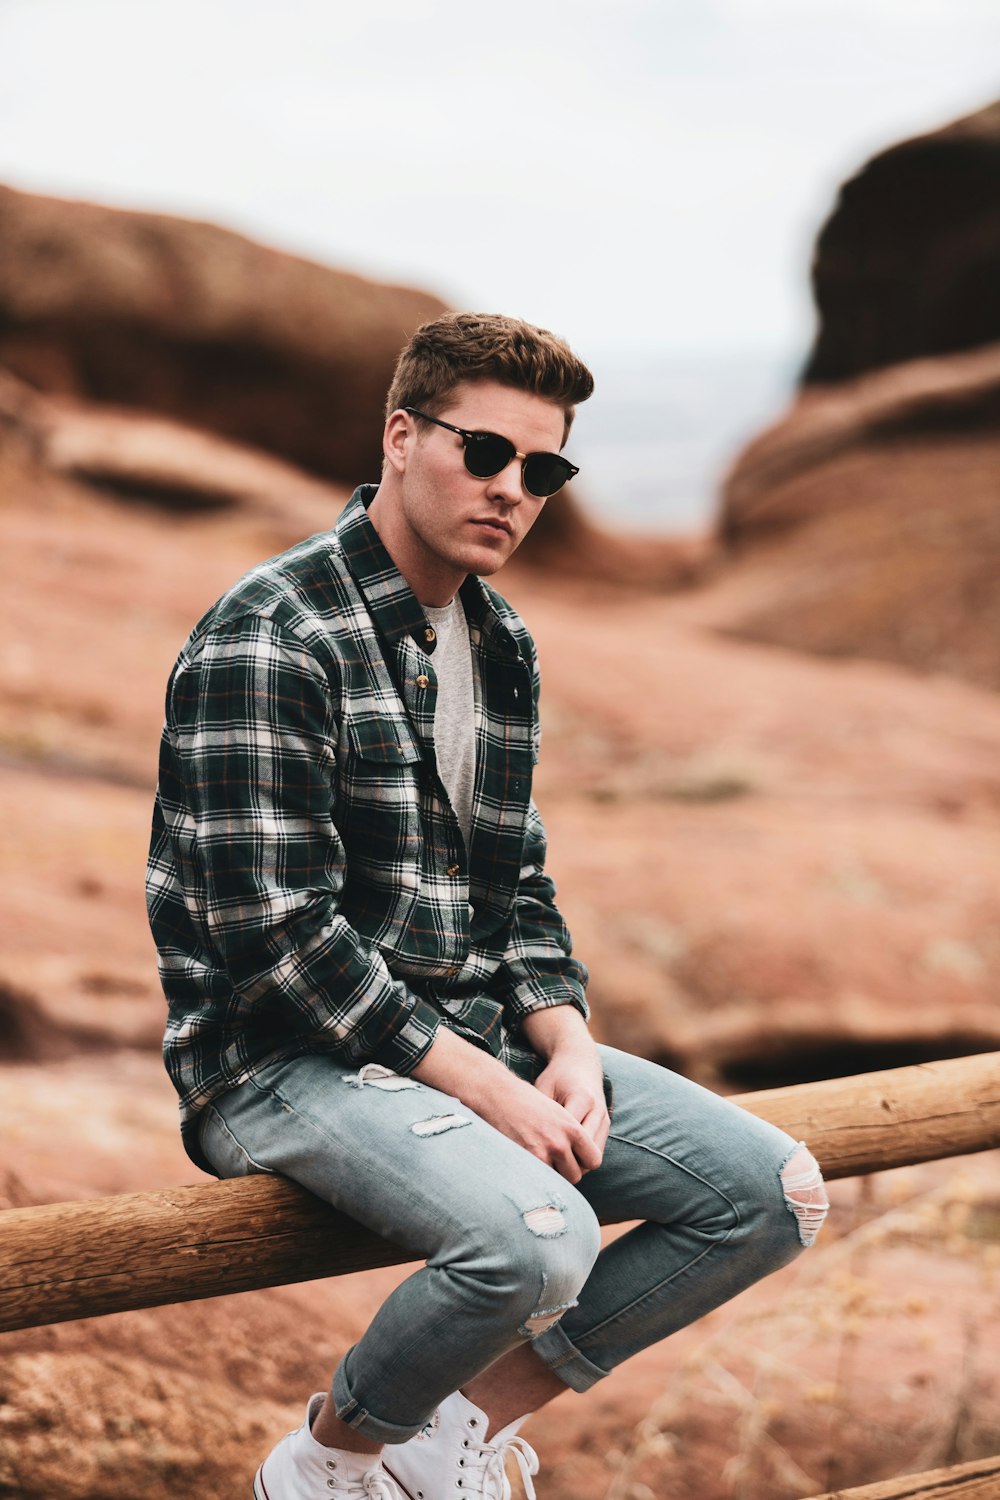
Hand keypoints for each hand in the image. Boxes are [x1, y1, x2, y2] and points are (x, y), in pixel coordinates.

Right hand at [413, 1026, 601, 1183]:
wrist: (497, 1094)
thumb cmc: (525, 1102)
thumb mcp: (556, 1113)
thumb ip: (569, 1136)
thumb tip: (573, 1160)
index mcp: (573, 1128)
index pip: (593, 1160)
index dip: (583, 1163)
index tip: (573, 1161)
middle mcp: (561, 1142)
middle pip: (576, 1175)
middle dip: (565, 1173)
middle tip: (552, 1165)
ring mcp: (542, 1152)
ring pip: (557, 1181)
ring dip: (550, 1177)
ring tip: (539, 1165)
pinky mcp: (525, 1159)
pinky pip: (538, 1180)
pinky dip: (534, 1178)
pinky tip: (527, 1167)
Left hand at [521, 1007, 610, 1167]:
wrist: (580, 1062)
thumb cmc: (556, 1076)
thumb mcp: (542, 1089)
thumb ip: (537, 1115)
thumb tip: (521, 1143)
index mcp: (581, 1099)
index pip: (571, 1139)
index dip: (553, 1156)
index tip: (536, 1164)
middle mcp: (597, 1111)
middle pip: (586, 1154)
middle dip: (567, 1167)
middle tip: (546, 1173)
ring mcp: (604, 1119)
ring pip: (594, 1158)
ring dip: (576, 1166)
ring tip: (554, 1169)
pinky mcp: (606, 1125)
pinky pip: (595, 1152)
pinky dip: (581, 1159)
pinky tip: (564, 1159)